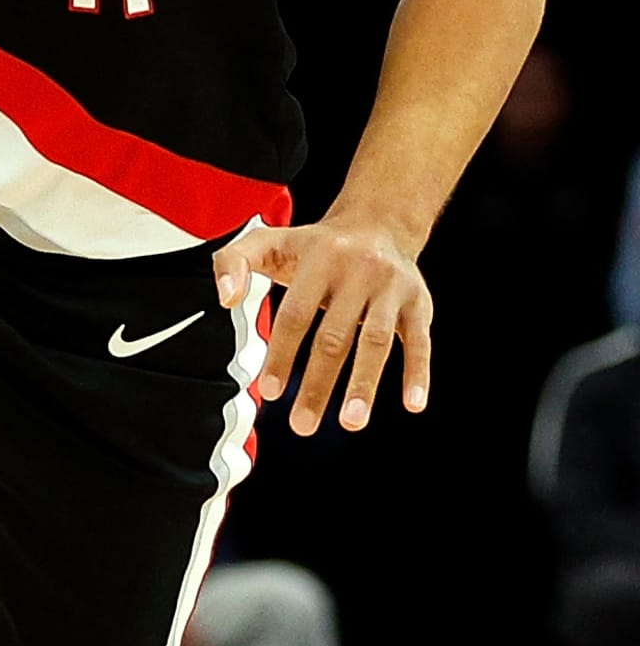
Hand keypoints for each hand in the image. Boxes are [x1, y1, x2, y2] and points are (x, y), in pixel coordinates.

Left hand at [214, 216, 431, 436]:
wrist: (379, 222)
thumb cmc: (318, 245)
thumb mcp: (269, 241)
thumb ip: (233, 263)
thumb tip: (226, 299)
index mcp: (319, 259)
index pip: (296, 313)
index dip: (282, 353)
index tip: (270, 390)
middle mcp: (358, 272)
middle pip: (335, 336)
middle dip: (318, 383)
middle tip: (303, 423)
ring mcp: (391, 288)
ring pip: (378, 341)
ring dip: (365, 384)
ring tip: (351, 421)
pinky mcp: (418, 303)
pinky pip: (421, 341)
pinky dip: (418, 373)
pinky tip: (413, 403)